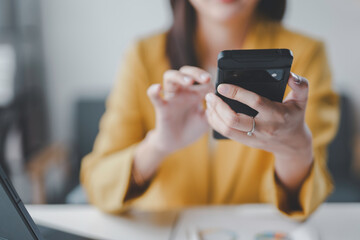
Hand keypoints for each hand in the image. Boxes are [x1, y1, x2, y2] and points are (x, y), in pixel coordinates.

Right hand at [147, 66, 212, 155]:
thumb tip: (219, 99)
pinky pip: (155, 97)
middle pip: (186, 72)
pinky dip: (153, 91)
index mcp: (195, 93)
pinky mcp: (162, 108)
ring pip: (170, 77)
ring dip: (180, 77)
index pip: (202, 79)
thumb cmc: (191, 129)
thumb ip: (213, 110)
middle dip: (196, 73)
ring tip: (189, 82)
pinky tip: (157, 88)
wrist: (177, 143)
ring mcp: (171, 98)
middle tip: (206, 79)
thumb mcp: (207, 120)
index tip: (219, 88)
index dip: (210, 81)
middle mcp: (183, 92)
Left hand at [205, 72, 312, 191]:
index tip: (222, 86)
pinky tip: (211, 113)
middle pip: (234, 120)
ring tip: (209, 102)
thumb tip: (291, 75)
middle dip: (219, 107)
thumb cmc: (295, 117)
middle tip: (210, 95)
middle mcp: (263, 127)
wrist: (292, 144)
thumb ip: (300, 85)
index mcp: (276, 114)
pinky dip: (215, 123)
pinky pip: (226, 134)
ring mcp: (253, 137)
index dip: (236, 93)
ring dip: (214, 115)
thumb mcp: (302, 100)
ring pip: (227, 129)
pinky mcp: (246, 142)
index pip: (254, 102)